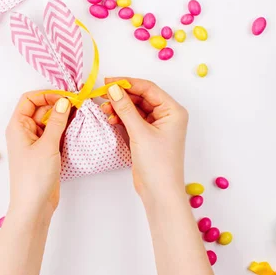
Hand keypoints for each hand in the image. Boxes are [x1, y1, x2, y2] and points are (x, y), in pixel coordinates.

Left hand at [5, 92, 71, 217]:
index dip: (47, 95)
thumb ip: (56, 121)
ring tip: (81, 114)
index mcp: (18, 126)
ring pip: (49, 121)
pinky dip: (64, 129)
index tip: (66, 97)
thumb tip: (64, 102)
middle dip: (58, 104)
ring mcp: (35, 142)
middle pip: (41, 109)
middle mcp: (24, 131)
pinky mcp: (45, 152)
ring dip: (63, 117)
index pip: (29, 99)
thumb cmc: (34, 177)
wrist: (34, 206)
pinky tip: (77, 127)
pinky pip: (54, 134)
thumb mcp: (47, 145)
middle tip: (79, 103)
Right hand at [101, 78, 188, 203]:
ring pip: (135, 108)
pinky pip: (133, 120)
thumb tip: (113, 89)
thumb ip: (125, 109)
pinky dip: (122, 118)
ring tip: (105, 109)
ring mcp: (157, 126)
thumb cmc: (158, 164)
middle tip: (102, 95)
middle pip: (141, 97)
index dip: (127, 83)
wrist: (160, 192)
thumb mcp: (139, 132)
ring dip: (120, 107)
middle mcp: (167, 115)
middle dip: (122, 96)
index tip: (108, 82)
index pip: (148, 88)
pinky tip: (111, 118)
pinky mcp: (147, 136)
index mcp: (173, 111)